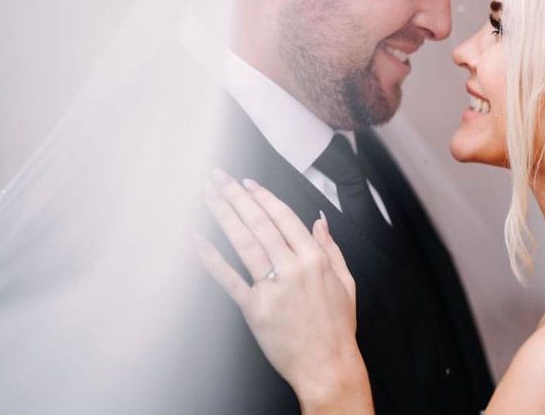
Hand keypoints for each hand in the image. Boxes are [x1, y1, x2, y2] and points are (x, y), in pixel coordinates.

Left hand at [196, 170, 371, 412]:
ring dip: (224, 215)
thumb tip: (319, 222)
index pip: (284, 218)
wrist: (327, 366)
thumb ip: (331, 248)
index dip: (263, 197)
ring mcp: (272, 288)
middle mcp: (293, 269)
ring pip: (244, 243)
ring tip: (208, 195)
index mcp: (315, 259)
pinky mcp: (255, 309)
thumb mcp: (345, 281)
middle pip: (260, 224)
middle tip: (219, 178)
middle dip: (237, 197)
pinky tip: (198, 239)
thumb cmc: (336, 327)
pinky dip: (212, 258)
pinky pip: (229, 279)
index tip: (247, 182)